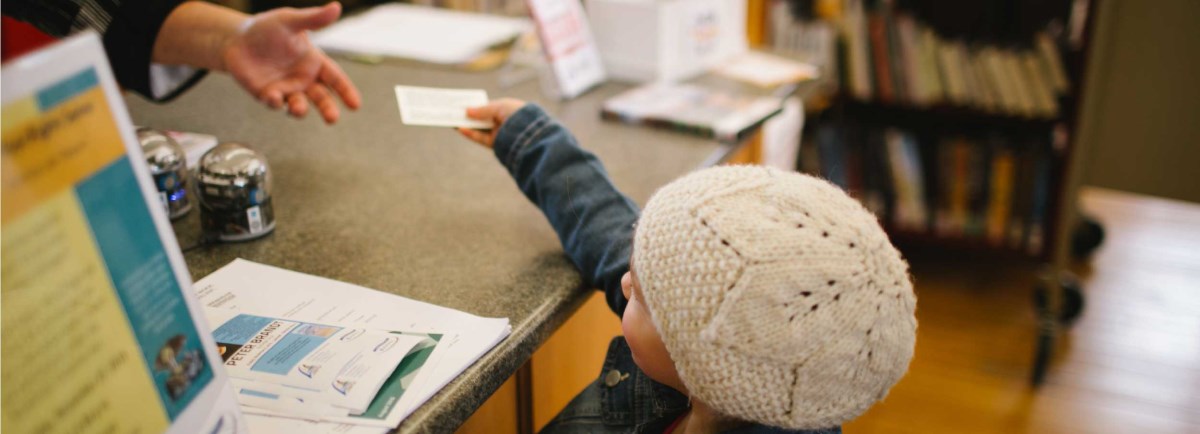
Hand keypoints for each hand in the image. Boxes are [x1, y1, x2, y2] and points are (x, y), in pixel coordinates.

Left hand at [222, 3, 360, 123]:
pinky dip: (275, 101)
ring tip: (298, 109)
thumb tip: (337, 7)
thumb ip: (313, 19)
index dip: (346, 91)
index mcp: (314, 62)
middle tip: (332, 119)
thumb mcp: (290, 20)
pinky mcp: (267, 95)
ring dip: (300, 109)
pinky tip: (273, 96)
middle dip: (328, 109)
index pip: (335, 79)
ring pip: (299, 105)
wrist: (236, 38)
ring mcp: (286, 89)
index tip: (355, 105)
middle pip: (322, 98)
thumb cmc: (267, 28)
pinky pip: (274, 102)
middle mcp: (303, 79)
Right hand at [456, 99, 527, 147]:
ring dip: (465, 124)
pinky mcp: (496, 144)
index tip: (462, 103)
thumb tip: (467, 111)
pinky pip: (480, 138)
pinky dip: (470, 134)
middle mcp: (503, 122)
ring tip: (451, 119)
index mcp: (507, 110)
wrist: (531, 134)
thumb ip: (482, 110)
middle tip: (453, 111)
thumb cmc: (518, 115)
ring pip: (479, 129)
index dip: (476, 106)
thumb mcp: (499, 107)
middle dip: (468, 115)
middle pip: (482, 118)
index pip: (489, 107)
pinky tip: (460, 128)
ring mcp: (499, 133)